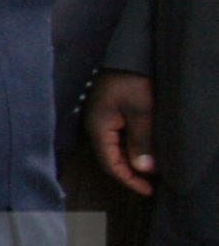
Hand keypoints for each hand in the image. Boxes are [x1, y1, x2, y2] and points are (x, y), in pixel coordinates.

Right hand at [85, 69, 155, 195]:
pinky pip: (114, 138)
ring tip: (148, 170)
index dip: (128, 180)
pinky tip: (140, 151)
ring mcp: (98, 119)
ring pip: (111, 149)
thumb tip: (144, 170)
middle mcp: (94, 126)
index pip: (110, 163)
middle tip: (150, 184)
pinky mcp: (106, 113)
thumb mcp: (141, 111)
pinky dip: (127, 149)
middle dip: (129, 173)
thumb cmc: (131, 81)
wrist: (126, 54)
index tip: (148, 190)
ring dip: (128, 161)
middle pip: (108, 158)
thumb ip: (140, 141)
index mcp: (98, 128)